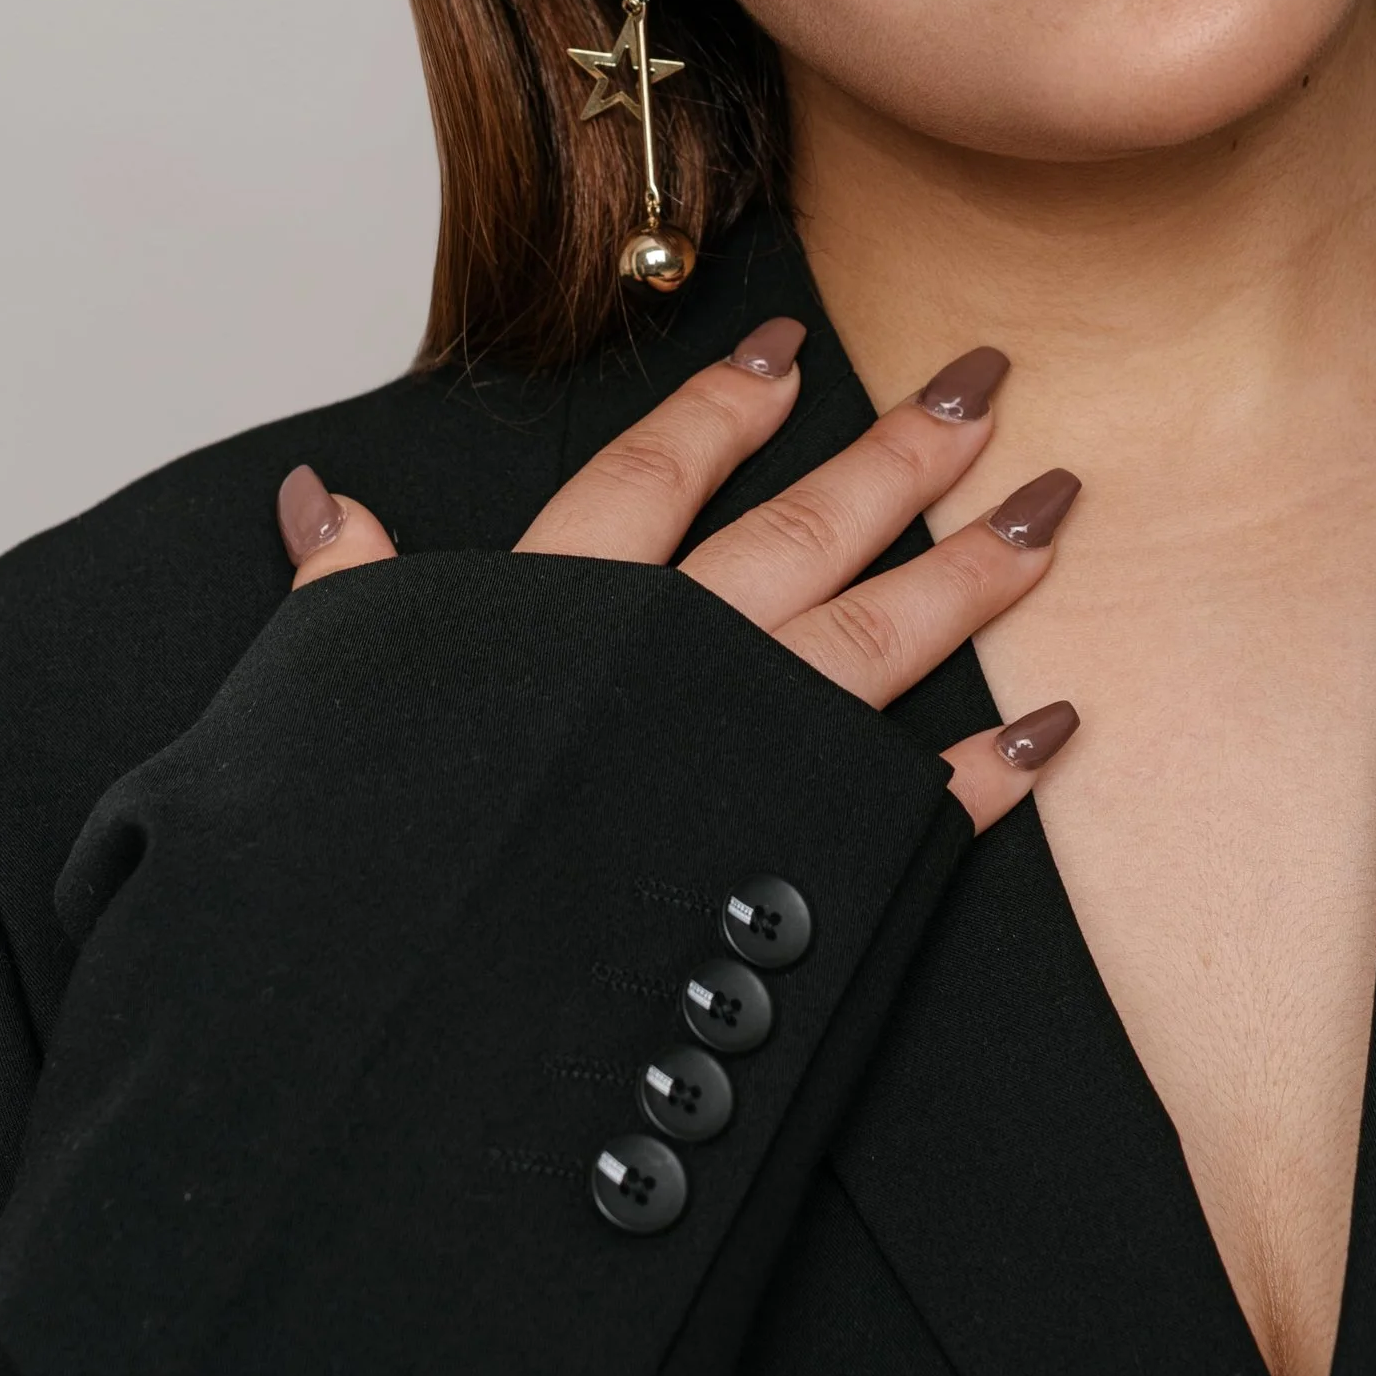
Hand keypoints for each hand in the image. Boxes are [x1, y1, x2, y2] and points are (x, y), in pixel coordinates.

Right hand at [274, 322, 1079, 831]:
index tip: (790, 348)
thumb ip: (354, 593)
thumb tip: (322, 501)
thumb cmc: (379, 861)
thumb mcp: (346, 699)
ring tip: (1053, 510)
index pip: (654, 478)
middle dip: (904, 453)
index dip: (722, 409)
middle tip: (988, 382)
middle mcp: (678, 667)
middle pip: (804, 531)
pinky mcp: (810, 861)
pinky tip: (1052, 728)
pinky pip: (920, 807)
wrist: (433, 1028)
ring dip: (976, 573)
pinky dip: (992, 773)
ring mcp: (756, 759)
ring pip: (883, 637)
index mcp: (567, 619)